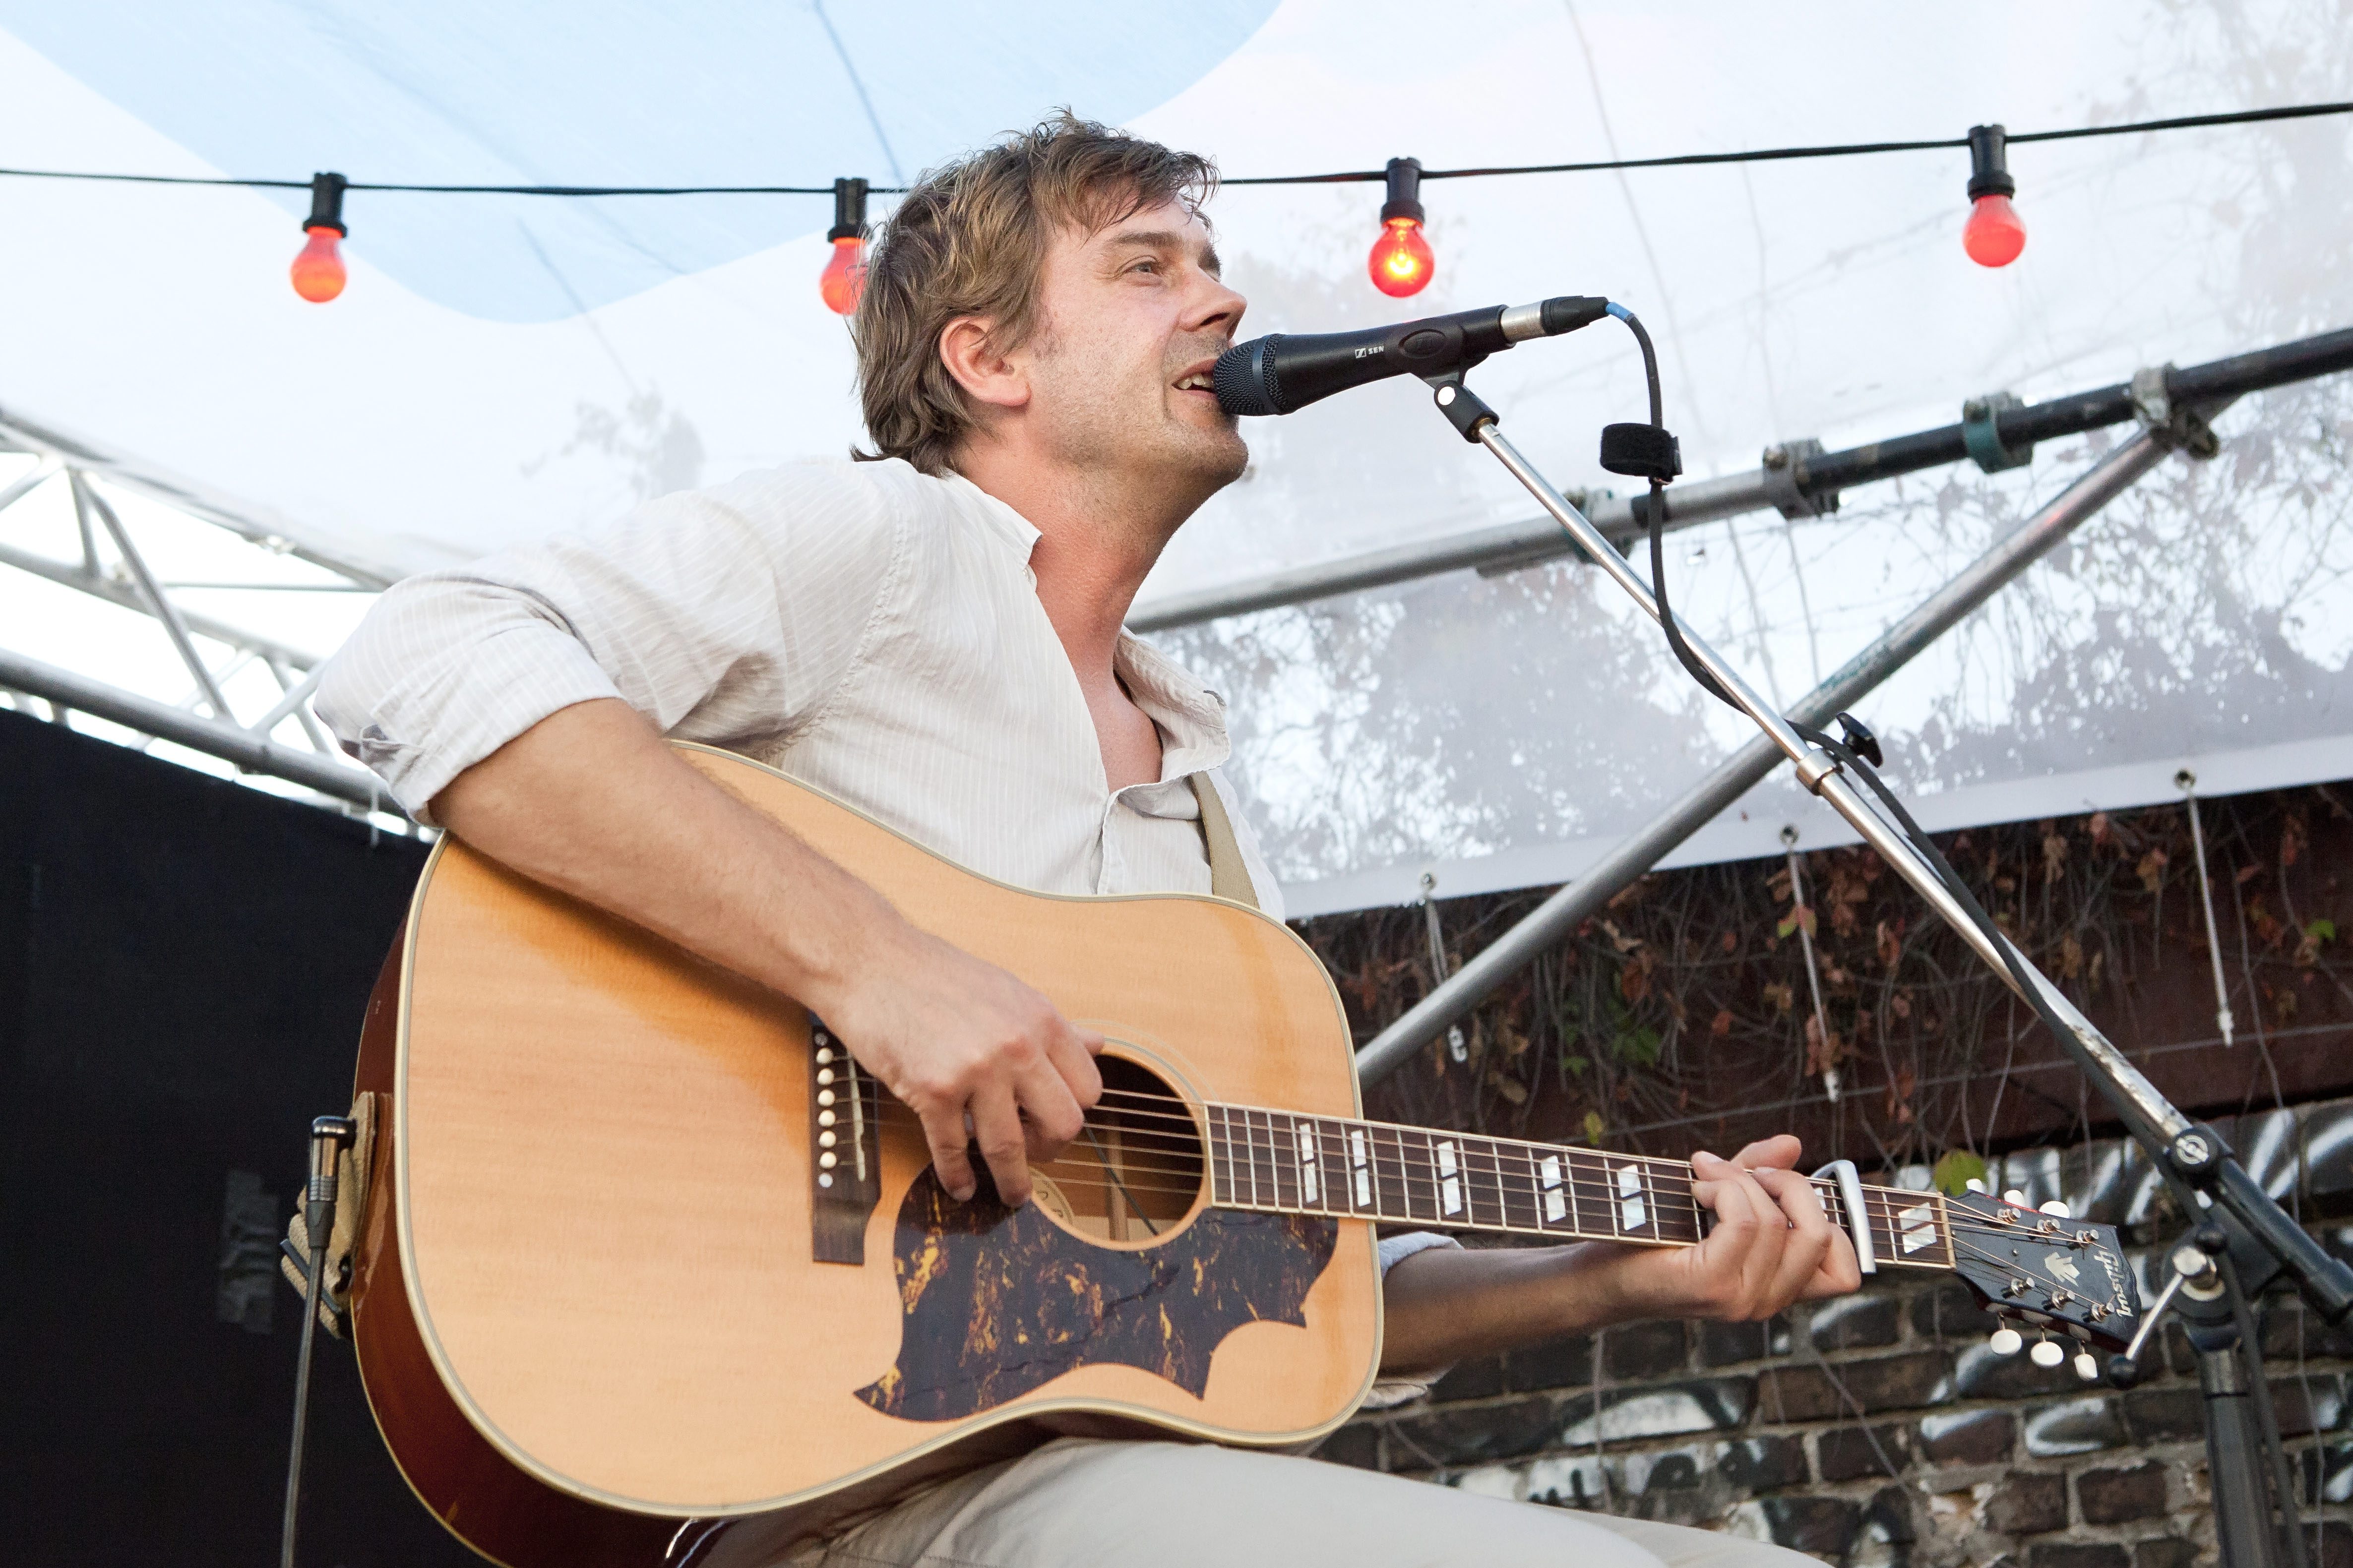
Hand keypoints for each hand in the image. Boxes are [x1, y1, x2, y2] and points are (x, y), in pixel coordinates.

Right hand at [818, 921, 1102, 1206]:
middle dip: (1051, 1150)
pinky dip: (958, 1178)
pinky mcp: (932, 1090)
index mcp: (1041, 1020)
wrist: (871, 962)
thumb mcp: (1008, 992)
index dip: (1074, 1113)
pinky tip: (961, 1186)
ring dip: (1012, 1182)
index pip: (1088, 1087)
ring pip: (1010, 1148)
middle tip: (1035, 1155)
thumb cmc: (937, 976)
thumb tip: (1098, 1045)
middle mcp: (1016, 1045)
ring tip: (1012, 1195)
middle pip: (1063, 1124)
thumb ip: (1053, 1026)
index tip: (1055, 1122)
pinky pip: (953, 1151)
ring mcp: (975, 1070)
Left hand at [1613, 1135, 1862, 1320]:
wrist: (1599, 1268)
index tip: (1782, 1186)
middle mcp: (1767, 1302)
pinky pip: (1746, 1222)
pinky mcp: (1713, 1285)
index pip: (1844, 1273)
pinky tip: (1695, 1188)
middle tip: (1740, 1170)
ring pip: (1778, 1222)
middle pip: (1820, 1234)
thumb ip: (1758, 1173)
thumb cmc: (1656, 1230)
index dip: (1829, 1221)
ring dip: (1741, 1181)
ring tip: (1705, 1176)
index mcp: (1777, 1288)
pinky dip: (1723, 1189)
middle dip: (1787, 1184)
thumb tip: (1793, 1144)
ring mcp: (1743, 1300)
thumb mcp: (1719, 1195)